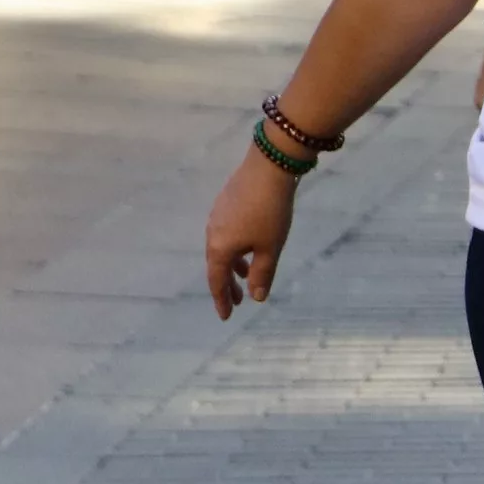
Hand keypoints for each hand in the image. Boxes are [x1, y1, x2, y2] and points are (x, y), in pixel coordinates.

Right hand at [202, 153, 298, 318]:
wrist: (268, 167)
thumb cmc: (271, 212)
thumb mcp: (270, 248)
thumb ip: (262, 274)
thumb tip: (256, 298)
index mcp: (219, 248)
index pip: (217, 281)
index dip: (222, 300)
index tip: (226, 317)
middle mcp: (212, 234)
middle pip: (216, 266)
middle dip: (227, 285)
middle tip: (238, 301)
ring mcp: (217, 217)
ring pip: (222, 249)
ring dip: (232, 266)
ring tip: (245, 276)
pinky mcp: (225, 204)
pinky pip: (226, 235)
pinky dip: (235, 249)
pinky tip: (248, 247)